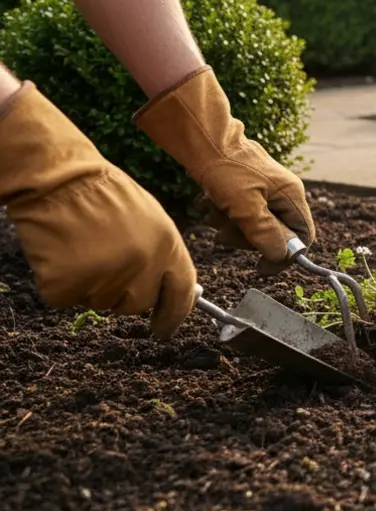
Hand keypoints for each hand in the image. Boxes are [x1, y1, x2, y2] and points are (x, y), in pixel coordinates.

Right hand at [0, 83, 196, 337]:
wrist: (59, 179)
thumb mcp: (151, 219)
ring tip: (84, 247)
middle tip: (106, 260)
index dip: (173, 316)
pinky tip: (63, 253)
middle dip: (124, 292)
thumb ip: (164, 255)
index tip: (165, 330)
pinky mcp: (67, 286)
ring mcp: (103, 278)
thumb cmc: (104, 194)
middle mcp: (141, 267)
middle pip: (137, 304)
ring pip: (102, 302)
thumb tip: (169, 291)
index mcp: (167, 246)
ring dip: (93, 284)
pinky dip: (63, 283)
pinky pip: (69, 298)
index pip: (182, 295)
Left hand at [133, 67, 314, 272]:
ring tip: (212, 212)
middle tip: (224, 235)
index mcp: (291, 195)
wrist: (203, 138)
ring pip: (253, 225)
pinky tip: (209, 203)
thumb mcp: (246, 207)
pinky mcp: (245, 189)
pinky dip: (223, 214)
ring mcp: (264, 191)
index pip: (302, 236)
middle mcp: (282, 194)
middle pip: (275, 233)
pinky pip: (239, 213)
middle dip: (247, 238)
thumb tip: (282, 257)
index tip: (260, 267)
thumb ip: (266, 233)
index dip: (284, 255)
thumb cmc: (226, 169)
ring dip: (230, 226)